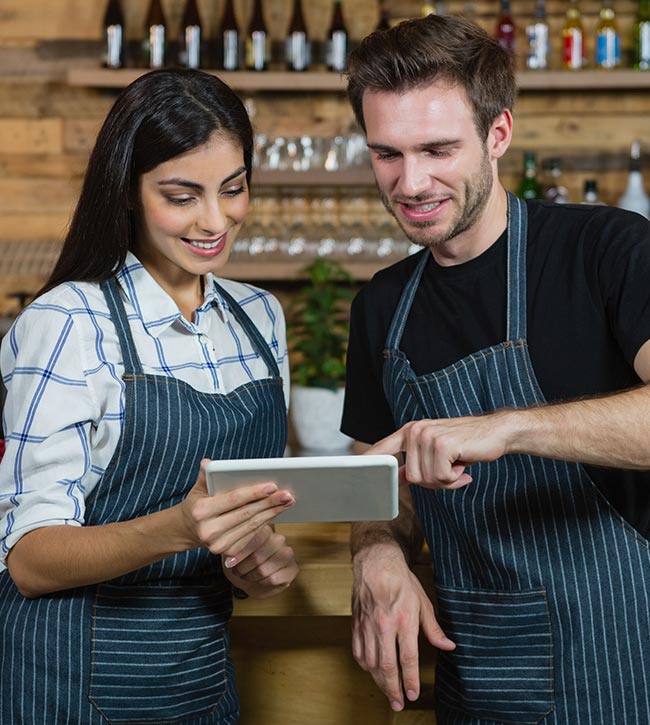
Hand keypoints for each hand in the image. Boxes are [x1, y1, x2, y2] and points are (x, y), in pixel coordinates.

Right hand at [180, 460, 294, 557]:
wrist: (188, 530)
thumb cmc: (197, 504)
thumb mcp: (198, 488)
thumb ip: (205, 476)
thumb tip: (207, 462)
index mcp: (201, 511)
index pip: (233, 500)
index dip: (254, 493)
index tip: (273, 485)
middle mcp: (209, 531)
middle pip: (246, 514)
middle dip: (270, 503)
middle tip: (288, 494)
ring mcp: (219, 544)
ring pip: (252, 525)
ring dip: (272, 513)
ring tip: (287, 501)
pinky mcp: (229, 552)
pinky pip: (252, 534)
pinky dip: (266, 522)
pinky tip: (276, 512)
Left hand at [222, 525, 297, 598]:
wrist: (252, 579)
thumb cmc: (242, 562)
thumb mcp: (233, 552)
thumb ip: (232, 548)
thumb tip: (228, 552)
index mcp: (265, 530)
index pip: (255, 538)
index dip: (241, 553)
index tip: (230, 562)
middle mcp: (279, 539)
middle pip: (257, 556)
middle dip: (242, 568)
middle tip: (236, 571)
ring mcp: (288, 554)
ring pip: (264, 569)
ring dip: (250, 576)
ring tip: (245, 576)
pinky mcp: (293, 569)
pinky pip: (273, 579)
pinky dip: (261, 582)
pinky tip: (259, 580)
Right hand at [351, 543, 454, 711]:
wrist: (375, 563)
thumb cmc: (401, 580)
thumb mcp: (423, 601)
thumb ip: (433, 628)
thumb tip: (448, 646)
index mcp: (403, 619)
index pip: (407, 658)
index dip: (410, 680)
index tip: (413, 694)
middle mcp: (384, 624)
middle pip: (386, 665)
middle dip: (393, 689)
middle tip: (398, 704)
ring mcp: (368, 625)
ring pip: (371, 662)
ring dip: (379, 681)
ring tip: (387, 692)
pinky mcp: (357, 623)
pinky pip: (358, 651)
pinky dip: (364, 665)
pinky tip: (371, 671)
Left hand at [369, 414, 511, 488]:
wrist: (496, 432)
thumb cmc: (466, 444)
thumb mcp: (435, 452)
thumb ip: (416, 463)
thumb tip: (399, 479)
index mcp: (409, 432)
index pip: (382, 449)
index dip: (367, 463)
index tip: (351, 472)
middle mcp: (415, 431)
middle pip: (413, 477)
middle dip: (434, 481)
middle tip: (451, 469)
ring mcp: (427, 436)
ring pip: (427, 479)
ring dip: (446, 480)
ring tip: (458, 464)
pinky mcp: (441, 444)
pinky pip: (441, 477)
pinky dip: (455, 478)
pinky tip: (463, 464)